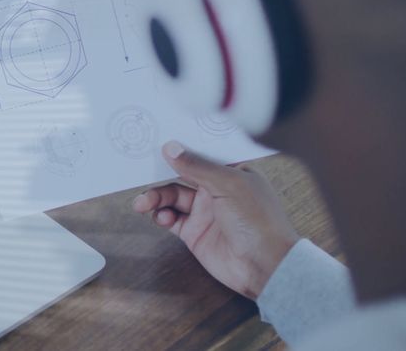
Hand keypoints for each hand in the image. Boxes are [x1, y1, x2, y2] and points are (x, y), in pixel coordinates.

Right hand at [132, 141, 299, 299]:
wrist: (265, 267)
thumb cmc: (259, 221)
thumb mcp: (229, 185)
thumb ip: (197, 166)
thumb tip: (171, 148)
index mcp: (231, 172)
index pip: (201, 153)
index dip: (180, 147)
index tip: (156, 140)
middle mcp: (217, 189)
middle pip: (180, 174)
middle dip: (160, 173)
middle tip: (140, 173)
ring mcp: (205, 211)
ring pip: (171, 196)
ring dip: (155, 197)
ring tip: (143, 203)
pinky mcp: (194, 232)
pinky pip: (170, 218)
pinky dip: (161, 216)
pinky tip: (161, 217)